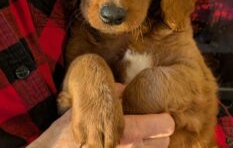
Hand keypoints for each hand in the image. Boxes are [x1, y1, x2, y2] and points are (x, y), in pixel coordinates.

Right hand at [27, 110, 173, 147]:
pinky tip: (134, 146)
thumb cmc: (68, 132)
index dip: (165, 120)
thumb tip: (123, 89)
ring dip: (152, 146)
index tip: (163, 117)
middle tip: (155, 128)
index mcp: (125, 130)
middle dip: (161, 135)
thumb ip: (110, 96)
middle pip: (162, 143)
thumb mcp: (88, 107)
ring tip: (147, 139)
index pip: (161, 125)